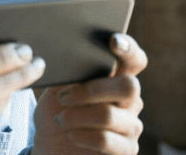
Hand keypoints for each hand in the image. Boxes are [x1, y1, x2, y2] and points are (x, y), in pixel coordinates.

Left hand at [32, 33, 147, 154]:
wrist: (52, 146)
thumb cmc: (57, 112)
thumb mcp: (56, 89)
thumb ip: (68, 72)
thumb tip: (66, 52)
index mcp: (115, 78)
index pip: (134, 60)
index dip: (129, 49)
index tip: (113, 41)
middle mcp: (130, 100)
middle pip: (128, 86)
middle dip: (91, 90)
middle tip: (63, 97)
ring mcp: (131, 125)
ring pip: (110, 115)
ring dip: (77, 116)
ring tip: (60, 119)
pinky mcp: (127, 149)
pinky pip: (106, 140)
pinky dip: (81, 136)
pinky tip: (71, 134)